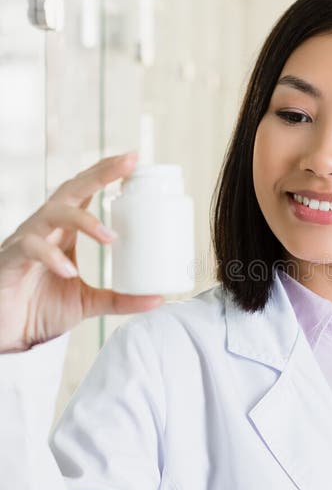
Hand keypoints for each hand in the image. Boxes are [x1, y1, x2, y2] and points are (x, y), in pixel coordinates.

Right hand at [0, 151, 164, 352]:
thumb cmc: (39, 309)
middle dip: (100, 174)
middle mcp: (45, 228)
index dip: (106, 172)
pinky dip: (52, 257)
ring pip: (52, 212)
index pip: (84, 192)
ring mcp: (27, 240)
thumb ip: (120, 299)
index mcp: (63, 231)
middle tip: (128, 163)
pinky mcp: (12, 259)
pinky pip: (31, 247)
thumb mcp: (88, 303)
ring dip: (82, 219)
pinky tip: (69, 271)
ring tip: (109, 236)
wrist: (5, 331)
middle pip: (71, 189)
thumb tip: (158, 299)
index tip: (134, 159)